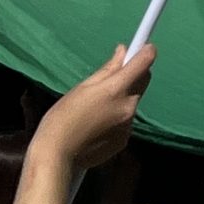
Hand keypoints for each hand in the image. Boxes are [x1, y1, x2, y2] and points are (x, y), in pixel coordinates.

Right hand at [35, 45, 154, 170]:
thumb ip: (107, 70)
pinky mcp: (124, 140)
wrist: (57, 155)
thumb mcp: (82, 87)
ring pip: (132, 103)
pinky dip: (118, 118)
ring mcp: (128, 125)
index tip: (144, 47)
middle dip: (133, 76)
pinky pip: (126, 121)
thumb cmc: (63, 117)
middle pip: (142, 83)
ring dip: (123, 99)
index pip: (144, 63)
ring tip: (97, 108)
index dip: (146, 52)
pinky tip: (98, 125)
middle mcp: (128, 106)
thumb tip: (123, 52)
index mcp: (117, 89)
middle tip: (112, 79)